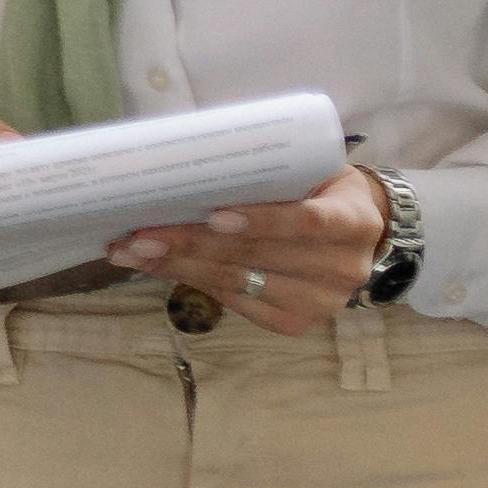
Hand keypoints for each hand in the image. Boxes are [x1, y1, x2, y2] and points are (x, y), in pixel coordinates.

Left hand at [109, 162, 386, 335]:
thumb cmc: (320, 190)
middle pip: (256, 255)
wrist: (356, 232)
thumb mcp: (311, 170)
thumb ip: (270, 172)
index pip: (307, 222)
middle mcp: (341, 268)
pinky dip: (190, 281)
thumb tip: (188, 164)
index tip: (213, 216)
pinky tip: (155, 266)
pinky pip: (233, 301)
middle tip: (139, 233)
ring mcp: (320, 303)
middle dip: (190, 243)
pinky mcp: (294, 323)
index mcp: (353, 221)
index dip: (261, 221)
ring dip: (176, 265)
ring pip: (236, 281)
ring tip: (131, 250)